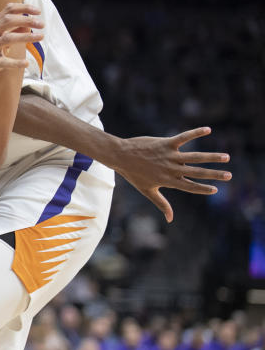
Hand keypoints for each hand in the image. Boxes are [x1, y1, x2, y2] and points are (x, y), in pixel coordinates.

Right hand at [0, 2, 39, 87]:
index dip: (23, 8)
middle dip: (26, 20)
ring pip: (6, 39)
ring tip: (40, 37)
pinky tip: (26, 63)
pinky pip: (2, 62)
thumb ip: (12, 31)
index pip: (8, 10)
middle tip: (42, 24)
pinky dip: (15, 62)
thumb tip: (29, 24)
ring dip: (25, 37)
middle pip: (8, 21)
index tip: (37, 11)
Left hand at [111, 127, 230, 222]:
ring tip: (226, 157)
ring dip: (212, 157)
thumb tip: (170, 219)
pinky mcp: (166, 143)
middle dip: (214, 174)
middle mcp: (171, 169)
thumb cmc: (133, 174)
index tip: (216, 189)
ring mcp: (169, 156)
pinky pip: (184, 137)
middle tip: (229, 175)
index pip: (190, 186)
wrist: (120, 156)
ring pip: (194, 157)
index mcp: (168, 181)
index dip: (203, 189)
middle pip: (196, 173)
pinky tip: (208, 129)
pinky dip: (195, 133)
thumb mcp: (147, 191)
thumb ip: (161, 204)